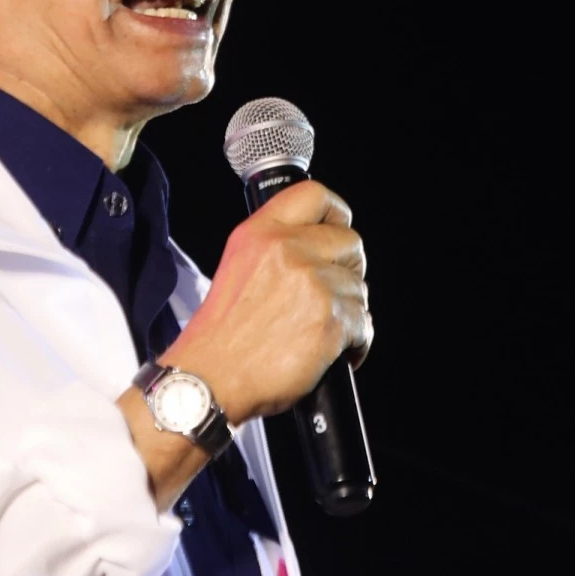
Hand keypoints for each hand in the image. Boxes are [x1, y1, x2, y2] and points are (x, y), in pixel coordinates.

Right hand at [162, 180, 371, 423]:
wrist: (209, 380)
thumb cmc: (221, 336)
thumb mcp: (237, 267)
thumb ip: (275, 248)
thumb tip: (318, 249)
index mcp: (259, 233)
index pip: (314, 195)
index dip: (336, 213)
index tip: (338, 230)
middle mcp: (286, 249)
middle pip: (350, 241)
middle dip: (348, 270)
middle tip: (333, 294)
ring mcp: (311, 282)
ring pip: (358, 288)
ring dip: (349, 313)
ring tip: (323, 333)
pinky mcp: (330, 319)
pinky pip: (365, 324)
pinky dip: (356, 343)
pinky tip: (334, 354)